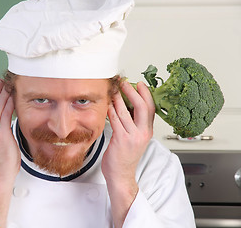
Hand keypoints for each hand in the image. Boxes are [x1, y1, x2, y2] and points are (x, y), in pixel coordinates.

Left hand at [102, 81, 154, 225]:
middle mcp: (143, 133)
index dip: (146, 94)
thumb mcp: (135, 139)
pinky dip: (110, 110)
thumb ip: (134, 123)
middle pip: (142, 107)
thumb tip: (128, 105)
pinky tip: (107, 104)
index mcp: (148, 132)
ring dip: (118, 99)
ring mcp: (133, 137)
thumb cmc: (125, 157)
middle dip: (133, 92)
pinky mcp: (121, 140)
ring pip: (126, 112)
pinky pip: (115, 120)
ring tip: (113, 90)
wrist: (121, 175)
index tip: (139, 84)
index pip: (151, 109)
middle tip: (125, 83)